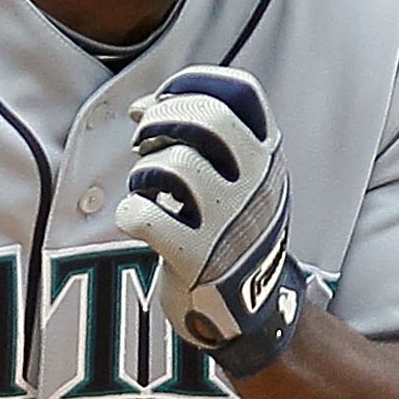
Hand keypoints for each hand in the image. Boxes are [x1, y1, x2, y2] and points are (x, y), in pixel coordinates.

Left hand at [115, 65, 306, 378]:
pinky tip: (138, 222)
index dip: (190, 86)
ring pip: (172, 164)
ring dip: (144, 172)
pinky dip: (130, 213)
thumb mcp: (235, 179)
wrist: (252, 311)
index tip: (163, 103)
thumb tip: (140, 107)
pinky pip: (144, 215)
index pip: (238, 92)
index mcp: (268, 158)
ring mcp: (230, 222)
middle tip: (144, 143)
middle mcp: (257, 184)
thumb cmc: (230, 234)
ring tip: (148, 190)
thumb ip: (197, 139)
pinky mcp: (197, 259)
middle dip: (160, 120)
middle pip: (204, 117)